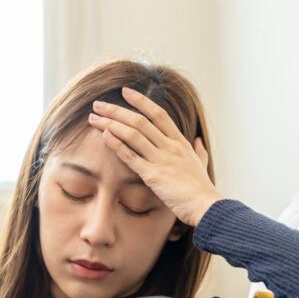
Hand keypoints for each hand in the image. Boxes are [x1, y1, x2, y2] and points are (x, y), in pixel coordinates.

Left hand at [88, 86, 222, 225]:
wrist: (205, 206)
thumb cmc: (202, 188)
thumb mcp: (202, 164)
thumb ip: (198, 150)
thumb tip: (198, 140)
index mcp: (180, 142)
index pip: (158, 114)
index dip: (141, 101)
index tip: (125, 91)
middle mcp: (169, 146)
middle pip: (140, 121)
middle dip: (116, 110)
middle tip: (98, 104)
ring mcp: (161, 159)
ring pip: (133, 134)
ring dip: (110, 124)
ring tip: (93, 118)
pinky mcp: (153, 175)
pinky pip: (131, 156)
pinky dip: (116, 144)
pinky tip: (104, 135)